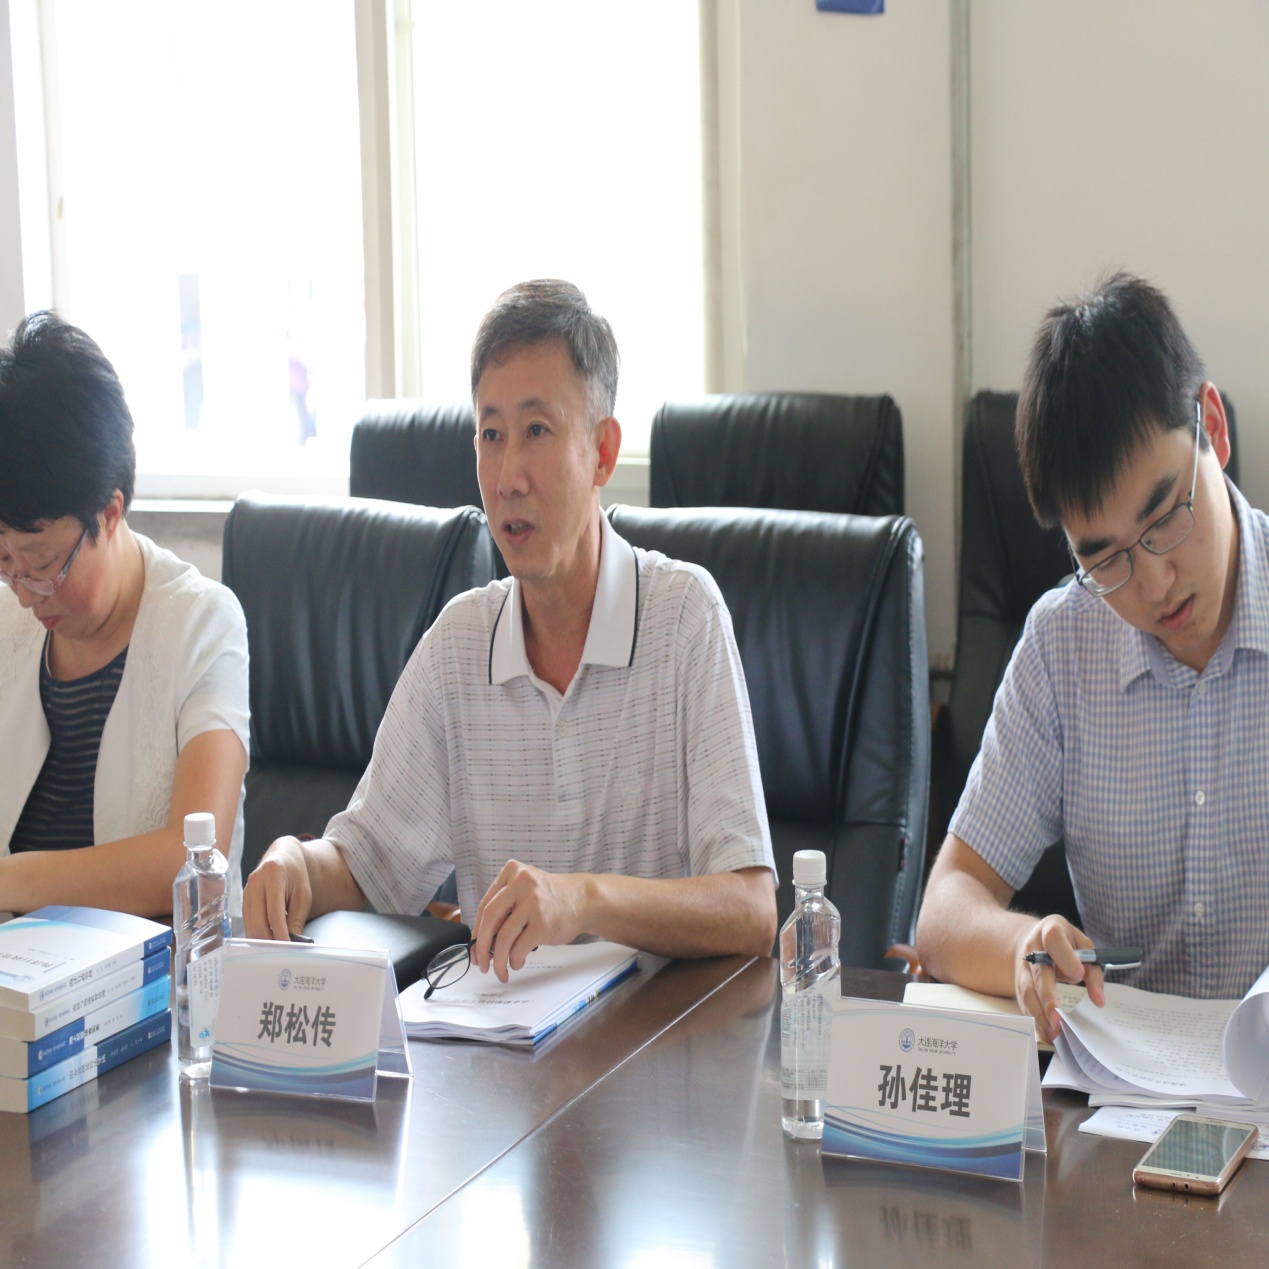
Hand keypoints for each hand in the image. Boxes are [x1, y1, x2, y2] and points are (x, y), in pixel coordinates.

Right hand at [242, 836, 313, 939]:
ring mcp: (246, 890)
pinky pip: (248, 921)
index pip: (274, 912)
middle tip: (281, 953)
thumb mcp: (303, 893)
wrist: (282, 856)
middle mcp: (255, 882)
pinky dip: (256, 932)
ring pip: (250, 924)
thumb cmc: (296, 875)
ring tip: (275, 949)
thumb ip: (297, 917)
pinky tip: (267, 940)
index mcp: (273, 875)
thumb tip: (291, 941)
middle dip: (269, 940)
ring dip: (262, 939)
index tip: (287, 947)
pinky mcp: (243, 898)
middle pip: (259, 921)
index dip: (279, 933)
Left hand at [471, 860, 588, 982]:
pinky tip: (517, 962)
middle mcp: (521, 882)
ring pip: (503, 938)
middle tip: (480, 963)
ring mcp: (533, 902)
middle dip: (481, 947)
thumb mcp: (525, 890)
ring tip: (500, 970)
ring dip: (498, 960)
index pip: (485, 905)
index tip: (475, 947)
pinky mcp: (543, 922)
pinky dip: (515, 960)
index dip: (477, 930)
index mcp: (512, 871)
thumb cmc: (551, 899)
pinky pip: (519, 947)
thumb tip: (480, 941)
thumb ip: (505, 907)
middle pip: (490, 919)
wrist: (583, 900)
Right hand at [1014, 915, 1105, 1043]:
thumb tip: (1099, 1000)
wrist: (1034, 941)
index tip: (1079, 975)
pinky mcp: (1018, 983)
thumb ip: (1093, 970)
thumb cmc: (1065, 945)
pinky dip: (1035, 1019)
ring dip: (1039, 1014)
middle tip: (1058, 1020)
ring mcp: (1022, 966)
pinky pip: (1024, 1002)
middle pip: (1038, 974)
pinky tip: (1046, 1033)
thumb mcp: (1084, 947)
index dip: (1065, 957)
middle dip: (1047, 998)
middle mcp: (1032, 948)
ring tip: (1053, 1032)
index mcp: (1050, 931)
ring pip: (1027, 991)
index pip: (1054, 940)